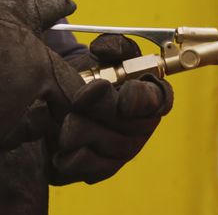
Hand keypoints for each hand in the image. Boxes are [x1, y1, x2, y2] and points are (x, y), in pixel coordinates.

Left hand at [49, 34, 173, 183]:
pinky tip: (59, 148)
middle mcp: (141, 127)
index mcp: (149, 96)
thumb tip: (103, 49)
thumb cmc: (88, 75)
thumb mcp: (100, 56)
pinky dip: (71, 159)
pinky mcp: (101, 170)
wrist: (58, 100)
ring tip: (64, 119)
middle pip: (130, 127)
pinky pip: (91, 171)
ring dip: (81, 132)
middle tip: (76, 100)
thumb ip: (111, 46)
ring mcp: (123, 152)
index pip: (159, 99)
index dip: (140, 99)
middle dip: (101, 112)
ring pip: (108, 148)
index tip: (121, 96)